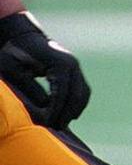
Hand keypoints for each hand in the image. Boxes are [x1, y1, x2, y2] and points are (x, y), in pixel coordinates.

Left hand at [0, 12, 90, 127]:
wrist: (20, 36)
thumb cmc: (14, 53)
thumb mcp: (16, 72)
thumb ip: (31, 91)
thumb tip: (45, 111)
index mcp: (60, 64)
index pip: (63, 93)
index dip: (56, 111)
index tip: (47, 125)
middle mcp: (72, 64)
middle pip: (78, 94)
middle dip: (68, 113)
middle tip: (56, 129)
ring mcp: (75, 66)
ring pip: (83, 93)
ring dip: (74, 109)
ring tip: (61, 124)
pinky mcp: (72, 69)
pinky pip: (81, 89)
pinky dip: (77, 102)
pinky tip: (67, 113)